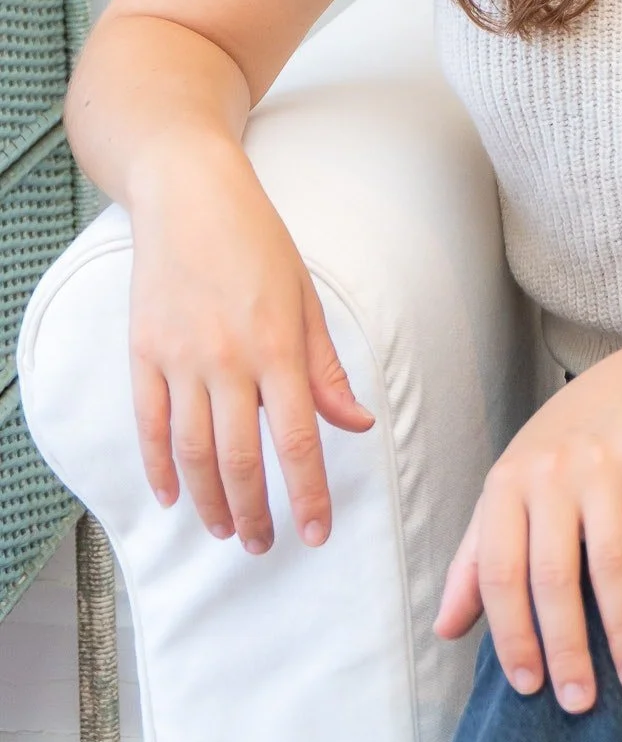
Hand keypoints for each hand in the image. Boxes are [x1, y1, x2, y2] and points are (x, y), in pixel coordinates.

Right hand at [128, 141, 374, 553]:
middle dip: (256, 512)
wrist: (189, 196)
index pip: (298, 440)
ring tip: (226, 530)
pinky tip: (171, 496)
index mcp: (278, 347)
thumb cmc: (257, 241)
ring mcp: (180, 359)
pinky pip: (150, 425)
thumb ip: (326, 369)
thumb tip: (357, 424)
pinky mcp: (144, 353)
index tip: (316, 533)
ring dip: (210, 501)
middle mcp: (228, 360)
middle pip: (240, 458)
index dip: (308, 494)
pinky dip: (159, 467)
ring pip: (193, 452)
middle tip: (266, 545)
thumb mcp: (305, 298)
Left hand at [434, 341, 621, 712]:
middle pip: (554, 575)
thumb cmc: (563, 448)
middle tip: (579, 704)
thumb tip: (445, 629)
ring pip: (611, 562)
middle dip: (567, 647)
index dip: (511, 633)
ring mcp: (603, 465)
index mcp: (507, 484)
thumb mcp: (510, 489)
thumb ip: (476, 558)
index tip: (528, 687)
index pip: (499, 571)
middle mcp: (551, 473)